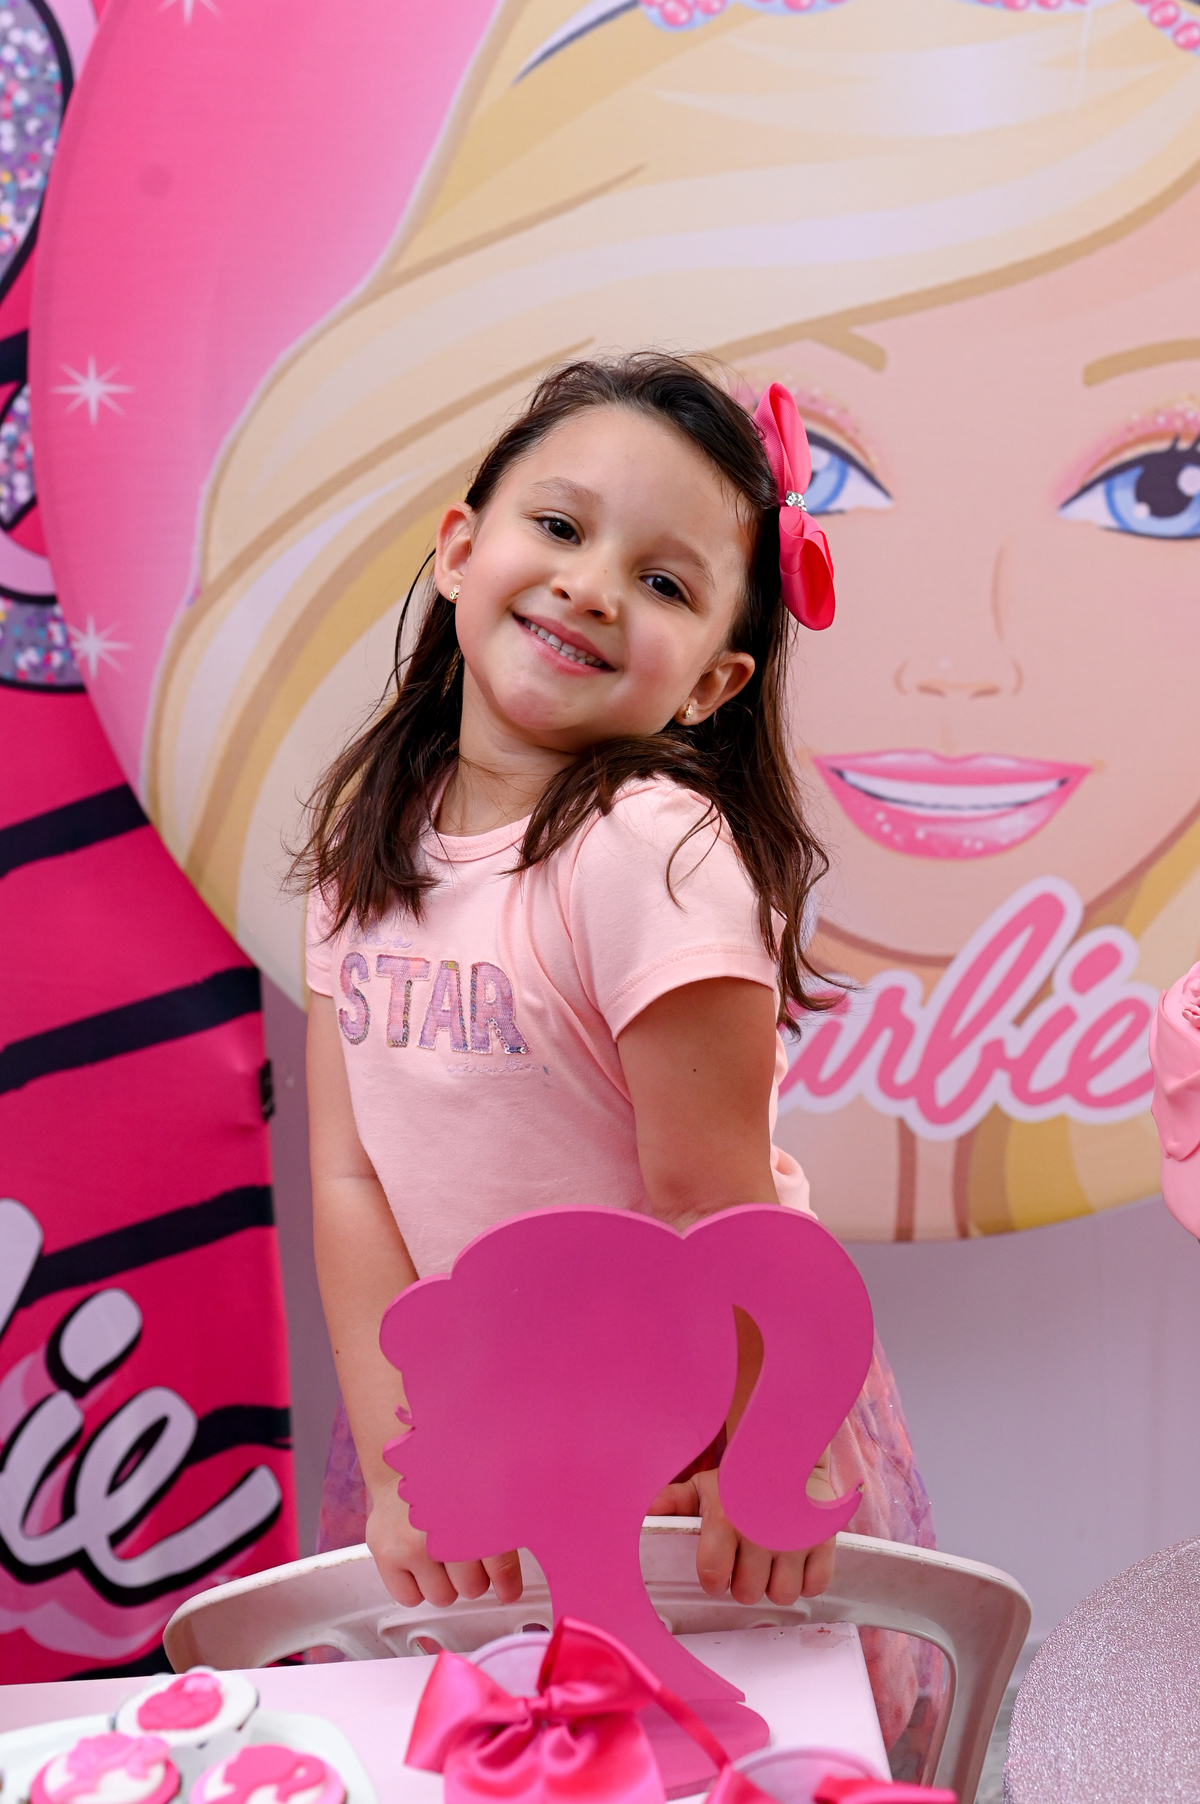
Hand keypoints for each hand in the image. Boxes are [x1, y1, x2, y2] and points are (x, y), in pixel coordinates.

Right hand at [366, 1484, 522, 1608]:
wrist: (400, 1472)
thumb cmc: (444, 1487)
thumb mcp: (482, 1495)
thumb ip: (508, 1524)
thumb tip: (540, 1545)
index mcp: (473, 1509)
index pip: (500, 1564)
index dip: (508, 1583)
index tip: (509, 1590)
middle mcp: (442, 1527)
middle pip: (472, 1587)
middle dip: (473, 1578)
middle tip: (466, 1558)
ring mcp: (410, 1543)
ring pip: (443, 1597)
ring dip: (445, 1585)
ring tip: (440, 1557)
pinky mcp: (385, 1555)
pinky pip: (410, 1598)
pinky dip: (416, 1588)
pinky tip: (418, 1564)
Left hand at [647, 1459, 838, 1603]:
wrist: (791, 1447)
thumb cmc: (742, 1473)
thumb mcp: (706, 1485)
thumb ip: (675, 1502)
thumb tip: (646, 1515)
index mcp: (726, 1520)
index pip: (711, 1577)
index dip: (712, 1577)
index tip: (717, 1566)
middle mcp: (761, 1533)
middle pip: (746, 1593)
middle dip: (743, 1581)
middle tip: (746, 1560)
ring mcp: (795, 1539)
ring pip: (781, 1594)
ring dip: (774, 1583)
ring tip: (771, 1562)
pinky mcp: (824, 1541)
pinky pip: (815, 1586)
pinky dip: (806, 1580)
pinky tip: (796, 1561)